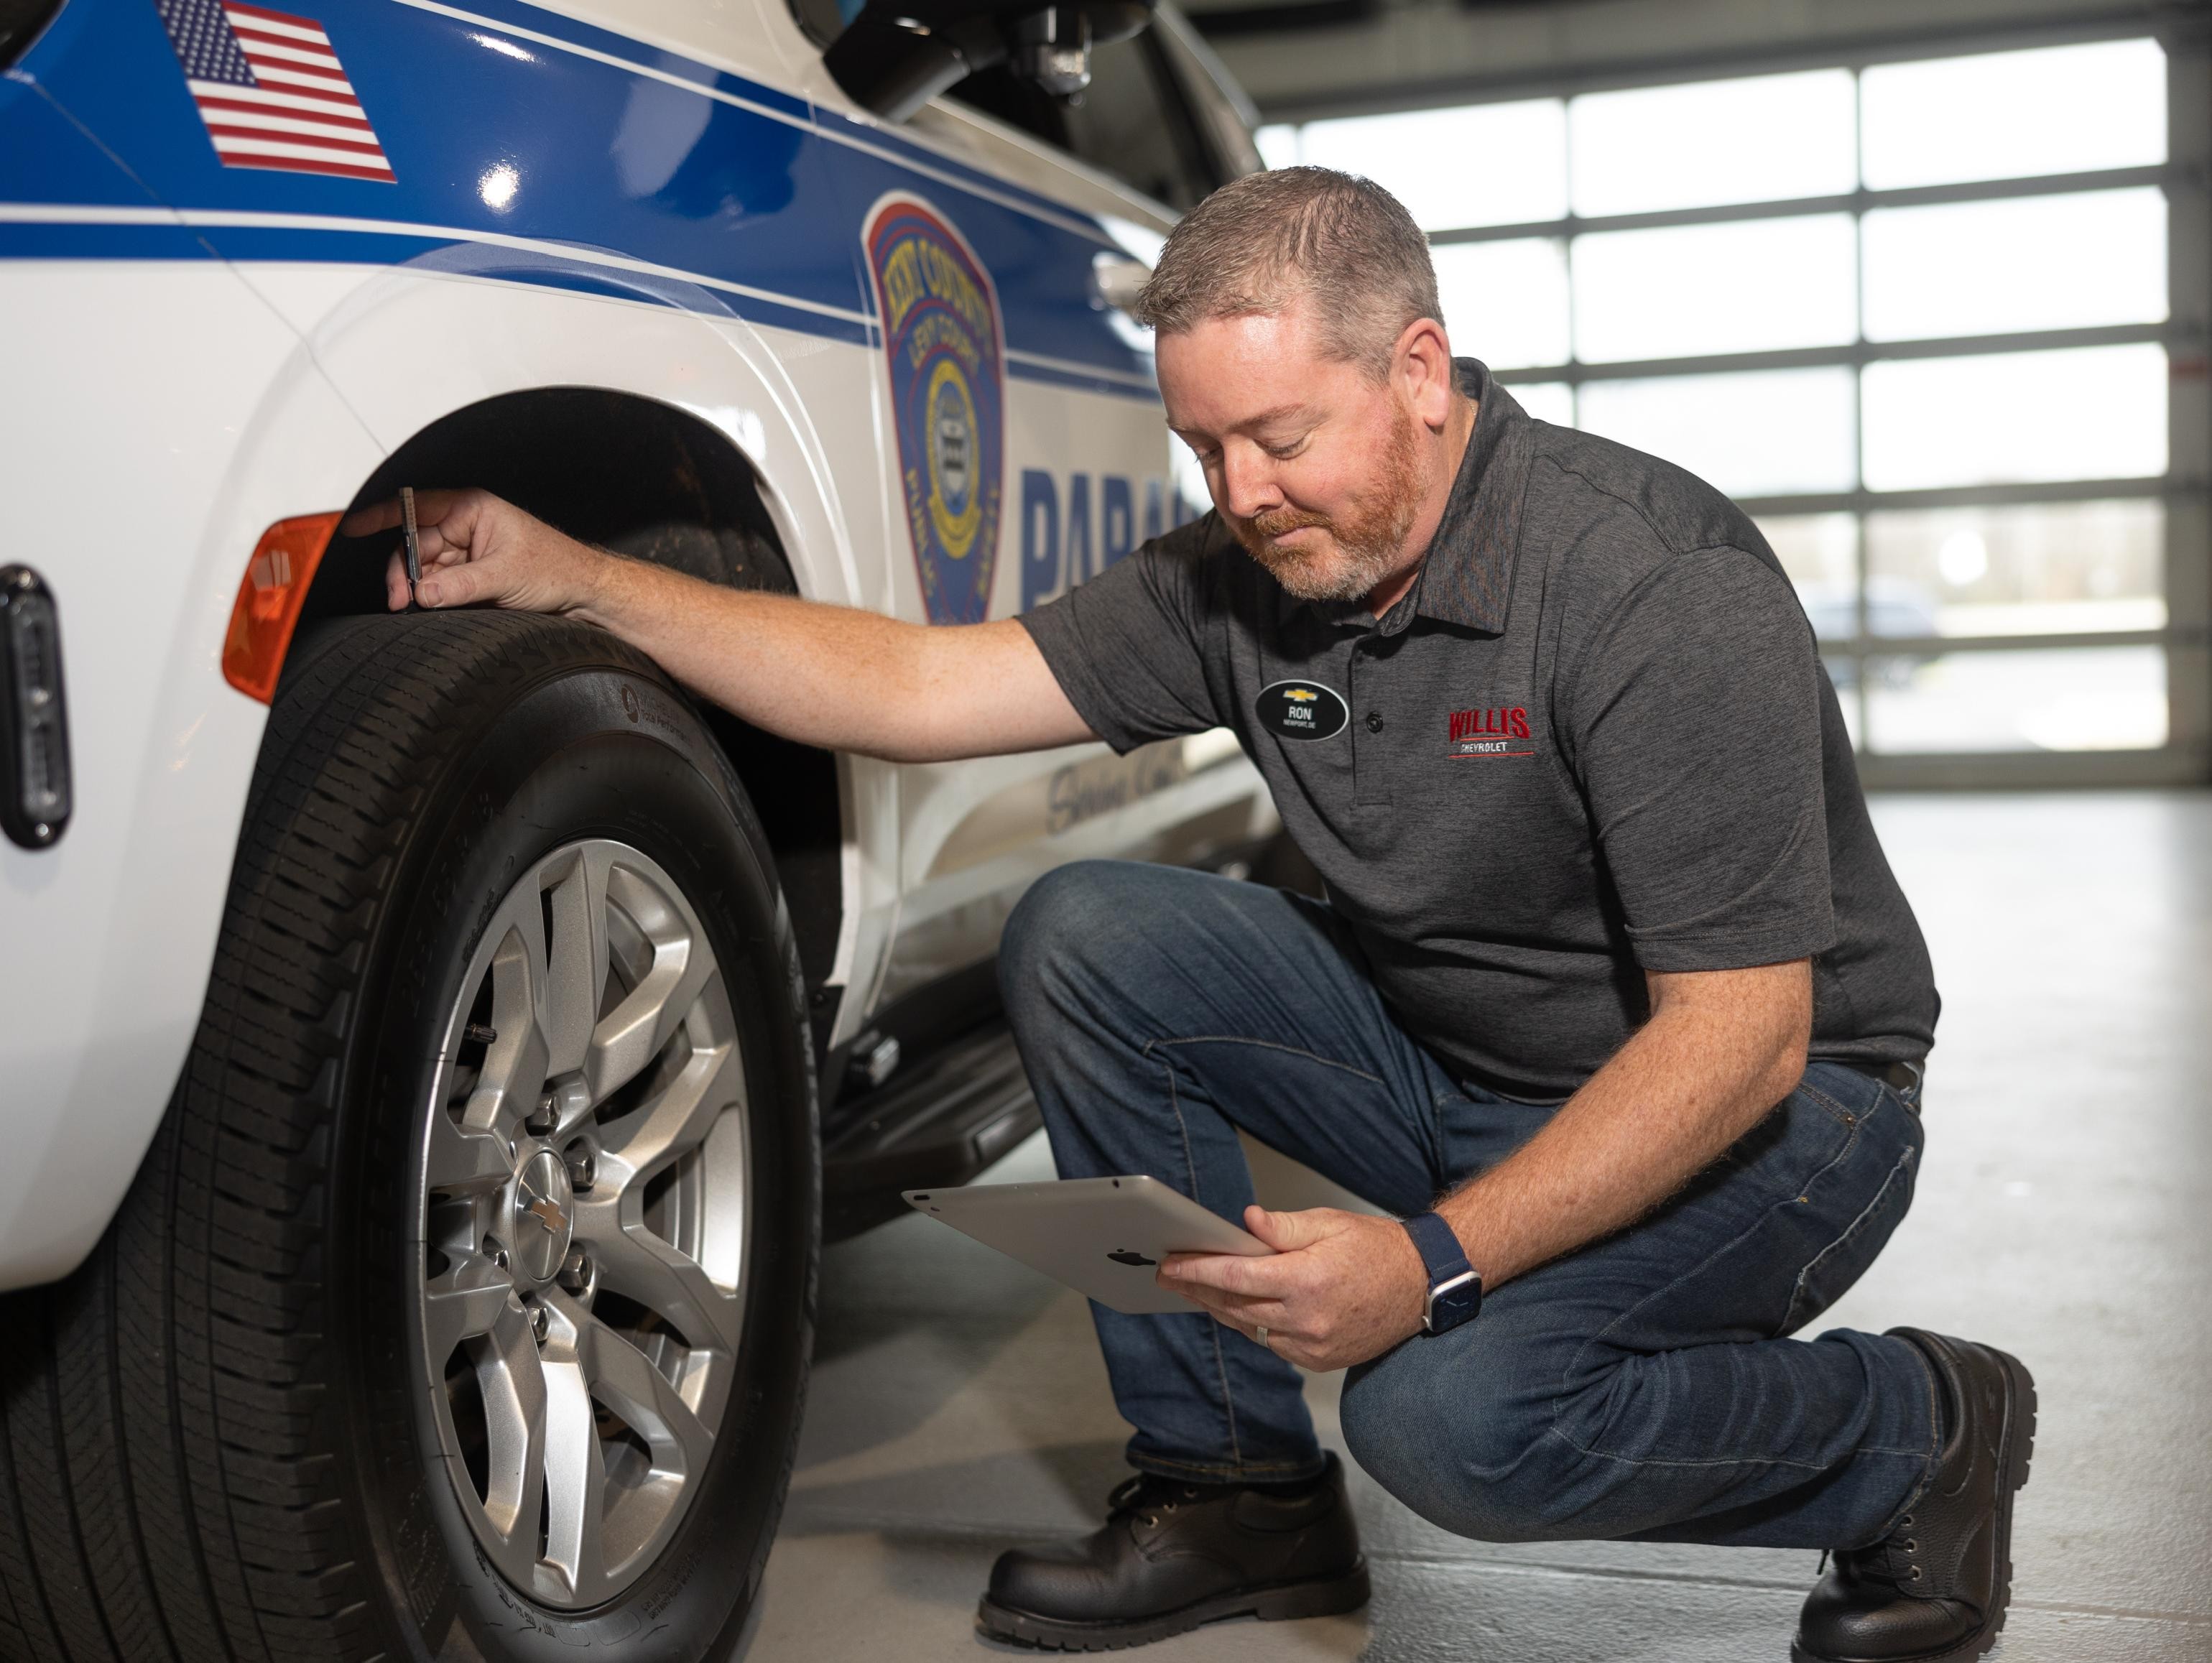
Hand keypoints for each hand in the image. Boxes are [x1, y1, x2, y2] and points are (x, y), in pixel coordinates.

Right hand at [339, 488, 608, 615]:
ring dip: (418, 590)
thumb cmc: (558, 569)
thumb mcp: (506, 576)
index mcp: (472, 509)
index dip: (382, 516)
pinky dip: (432, 600)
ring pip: (423, 571)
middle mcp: (465, 528)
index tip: (353, 527)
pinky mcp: (469, 580)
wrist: (586, 595)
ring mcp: (466, 555)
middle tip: (401, 600)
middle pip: (413, 546)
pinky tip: (433, 610)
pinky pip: (438, 588)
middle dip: (404, 573)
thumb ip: (461, 585)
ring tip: (418, 609)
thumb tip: (423, 593)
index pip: (416, 506)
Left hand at [1158, 1206, 1429, 1372]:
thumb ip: (1282, 1228)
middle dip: (1197, 1289)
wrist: (1420, 1287)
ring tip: (1193, 1289)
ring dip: (1218, 1308)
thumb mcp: (1329, 1224)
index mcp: (1307, 1281)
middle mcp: (1306, 1320)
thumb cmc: (1376, 1249)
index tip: (1171, 1264)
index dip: (1197, 1271)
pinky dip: (1249, 1324)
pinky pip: (1270, 1343)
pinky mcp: (1318, 1360)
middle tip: (1170, 1275)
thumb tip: (1245, 1222)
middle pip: (1234, 1306)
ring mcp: (1311, 1346)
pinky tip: (1234, 1307)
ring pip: (1248, 1328)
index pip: (1236, 1278)